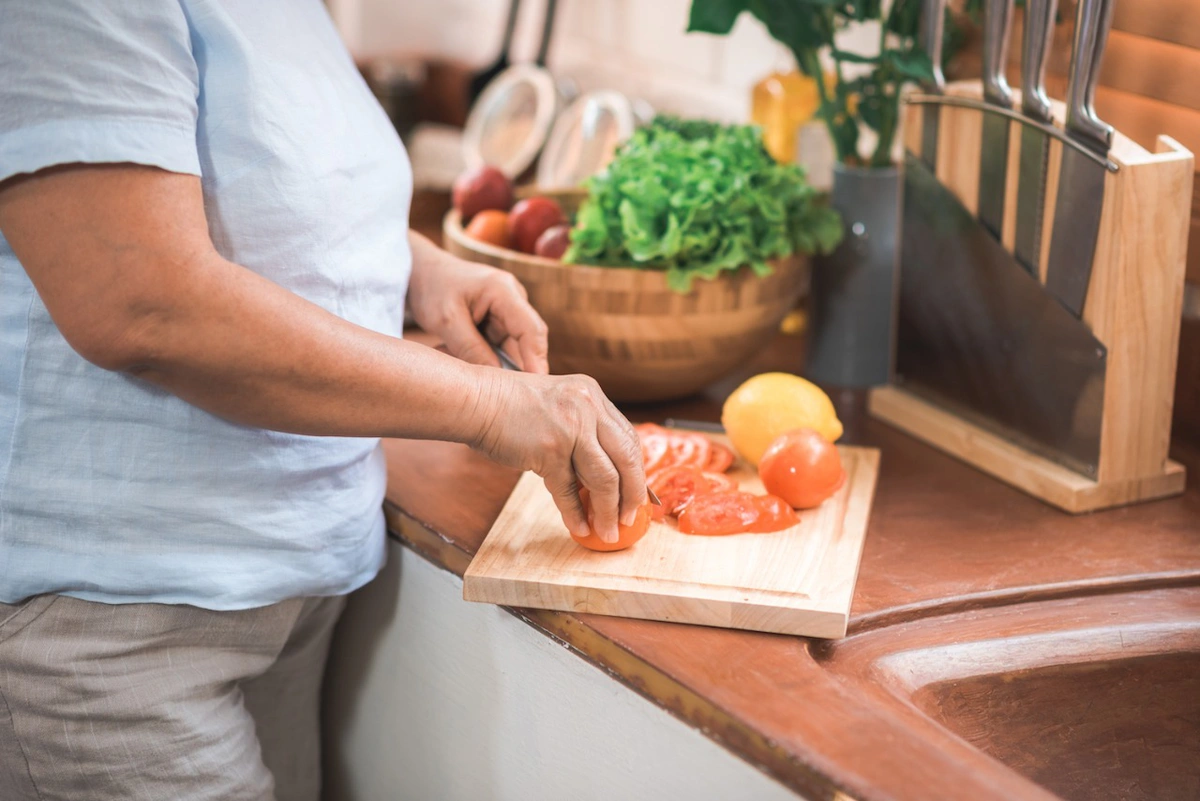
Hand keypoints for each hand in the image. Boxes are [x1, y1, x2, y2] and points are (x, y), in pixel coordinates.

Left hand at [407, 234, 548, 373]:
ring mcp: (508, 313)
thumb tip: (496, 380)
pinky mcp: (499, 324)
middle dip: (517, 368)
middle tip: (504, 396)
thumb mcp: (446, 320)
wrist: (423, 272)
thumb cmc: (433, 288)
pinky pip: (499, 349)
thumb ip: (470, 349)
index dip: (537, 360)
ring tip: (462, 365)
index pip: (531, 329)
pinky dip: (483, 359)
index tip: (535, 387)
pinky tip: (457, 355)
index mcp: (504, 290)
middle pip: (527, 342)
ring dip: (493, 364)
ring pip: (512, 349)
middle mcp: (513, 300)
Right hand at [469, 370, 645, 543]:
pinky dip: (576, 513)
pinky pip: (569, 490)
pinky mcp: (550, 450)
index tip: (639, 494)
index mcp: (592, 395)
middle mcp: (588, 408)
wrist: (475, 400)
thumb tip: (599, 478)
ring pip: (604, 478)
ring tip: (609, 531)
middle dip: (632, 494)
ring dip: (608, 511)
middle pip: (627, 459)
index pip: (628, 438)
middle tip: (631, 518)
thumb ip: (581, 432)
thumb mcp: (557, 406)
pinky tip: (580, 527)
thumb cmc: (509, 407)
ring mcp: (571, 428)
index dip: (636, 470)